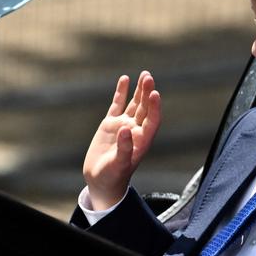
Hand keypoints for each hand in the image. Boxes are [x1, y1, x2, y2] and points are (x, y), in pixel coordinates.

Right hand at [82, 72, 161, 209]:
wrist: (101, 180)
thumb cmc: (113, 176)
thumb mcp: (118, 165)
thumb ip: (124, 148)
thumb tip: (125, 129)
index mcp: (142, 141)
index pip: (153, 120)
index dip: (155, 107)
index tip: (155, 94)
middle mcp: (136, 130)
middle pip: (145, 108)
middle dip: (148, 93)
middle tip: (149, 77)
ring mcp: (123, 125)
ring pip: (134, 104)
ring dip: (140, 91)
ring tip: (145, 75)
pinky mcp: (110, 124)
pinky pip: (117, 105)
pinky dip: (121, 92)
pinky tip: (125, 79)